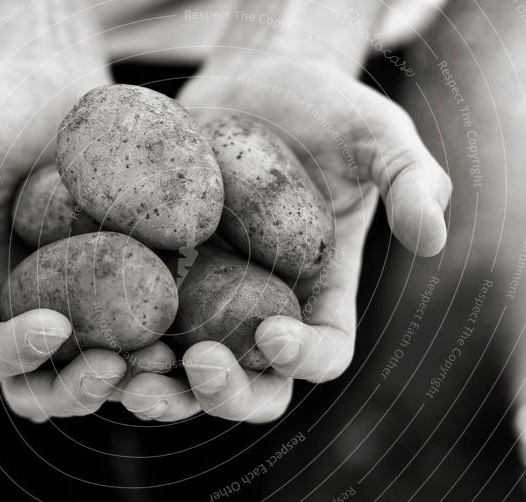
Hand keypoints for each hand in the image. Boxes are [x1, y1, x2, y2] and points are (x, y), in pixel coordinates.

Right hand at [0, 6, 126, 420]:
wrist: (54, 84)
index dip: (12, 354)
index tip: (54, 322)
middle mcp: (28, 310)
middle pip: (41, 386)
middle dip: (75, 389)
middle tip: (114, 366)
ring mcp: (81, 302)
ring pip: (98, 370)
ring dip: (128, 380)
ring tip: (162, 361)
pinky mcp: (126, 285)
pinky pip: (141, 329)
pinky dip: (162, 342)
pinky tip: (192, 331)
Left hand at [123, 52, 450, 422]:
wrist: (257, 84)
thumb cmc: (326, 110)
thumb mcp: (380, 136)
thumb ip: (412, 182)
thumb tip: (434, 239)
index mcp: (322, 296)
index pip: (324, 352)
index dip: (302, 357)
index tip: (271, 332)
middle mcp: (265, 312)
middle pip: (254, 386)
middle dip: (223, 394)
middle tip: (192, 369)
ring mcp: (211, 301)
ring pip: (188, 374)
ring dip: (161, 388)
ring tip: (127, 376)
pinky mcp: (164, 279)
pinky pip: (142, 327)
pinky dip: (119, 342)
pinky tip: (91, 334)